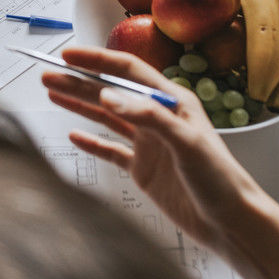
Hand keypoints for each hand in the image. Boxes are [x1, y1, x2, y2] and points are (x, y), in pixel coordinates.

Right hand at [41, 47, 257, 250]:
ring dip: (80, 104)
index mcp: (172, 102)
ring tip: (53, 92)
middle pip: (111, 92)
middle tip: (48, 75)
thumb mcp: (187, 142)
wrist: (229, 222)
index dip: (97, 61)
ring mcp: (149, 143)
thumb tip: (110, 96)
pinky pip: (111, 150)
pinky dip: (91, 142)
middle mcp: (158, 118)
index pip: (129, 72)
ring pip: (107, 117)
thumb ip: (149, 117)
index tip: (69, 56)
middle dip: (79, 82)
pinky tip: (74, 135)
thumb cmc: (220, 179)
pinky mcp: (144, 168)